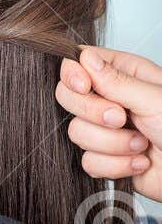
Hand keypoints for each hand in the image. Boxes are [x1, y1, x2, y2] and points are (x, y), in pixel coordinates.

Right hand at [59, 46, 161, 200]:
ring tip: (142, 144)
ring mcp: (105, 129)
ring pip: (78, 133)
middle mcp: (112, 100)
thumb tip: (85, 58)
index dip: (73, 75)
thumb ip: (116, 81)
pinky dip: (115, 165)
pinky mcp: (104, 157)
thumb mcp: (154, 99)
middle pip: (70, 99)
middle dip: (93, 114)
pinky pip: (88, 161)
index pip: (80, 63)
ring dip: (113, 144)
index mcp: (126, 75)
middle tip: (121, 119)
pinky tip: (139, 161)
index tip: (84, 87)